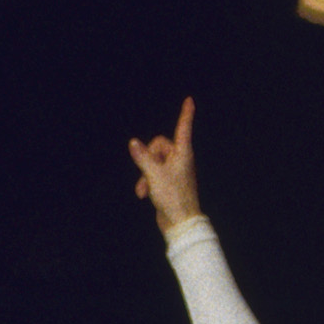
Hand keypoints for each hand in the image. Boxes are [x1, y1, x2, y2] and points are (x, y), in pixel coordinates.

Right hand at [128, 98, 200, 235]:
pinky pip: (154, 174)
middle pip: (159, 145)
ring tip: (143, 189)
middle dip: (148, 158)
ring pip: (154, 161)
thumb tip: (133, 143)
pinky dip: (147, 182)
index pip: (183, 128)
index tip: (190, 100)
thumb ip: (143, 157)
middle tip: (147, 173)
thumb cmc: (173, 198)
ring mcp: (174, 171)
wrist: (180, 223)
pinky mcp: (168, 183)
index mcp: (182, 153)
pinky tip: (143, 194)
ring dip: (145, 173)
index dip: (186, 114)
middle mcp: (180, 160)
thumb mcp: (154, 175)